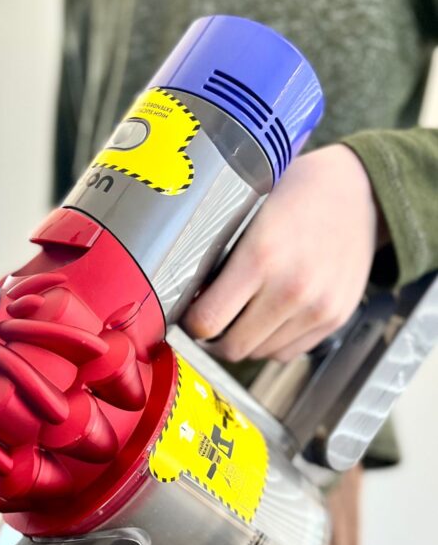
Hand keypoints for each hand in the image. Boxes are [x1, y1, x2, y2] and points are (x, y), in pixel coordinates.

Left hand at [183, 144, 382, 362]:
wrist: (359, 190)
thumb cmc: (298, 192)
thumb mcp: (248, 208)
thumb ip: (219, 252)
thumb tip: (184, 290)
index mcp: (261, 256)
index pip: (207, 322)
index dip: (191, 322)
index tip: (188, 313)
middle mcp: (292, 289)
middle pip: (233, 347)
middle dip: (214, 338)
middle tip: (209, 321)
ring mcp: (317, 308)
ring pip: (261, 354)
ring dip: (245, 340)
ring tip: (241, 314)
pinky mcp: (335, 319)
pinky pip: (288, 353)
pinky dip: (272, 342)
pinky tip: (269, 316)